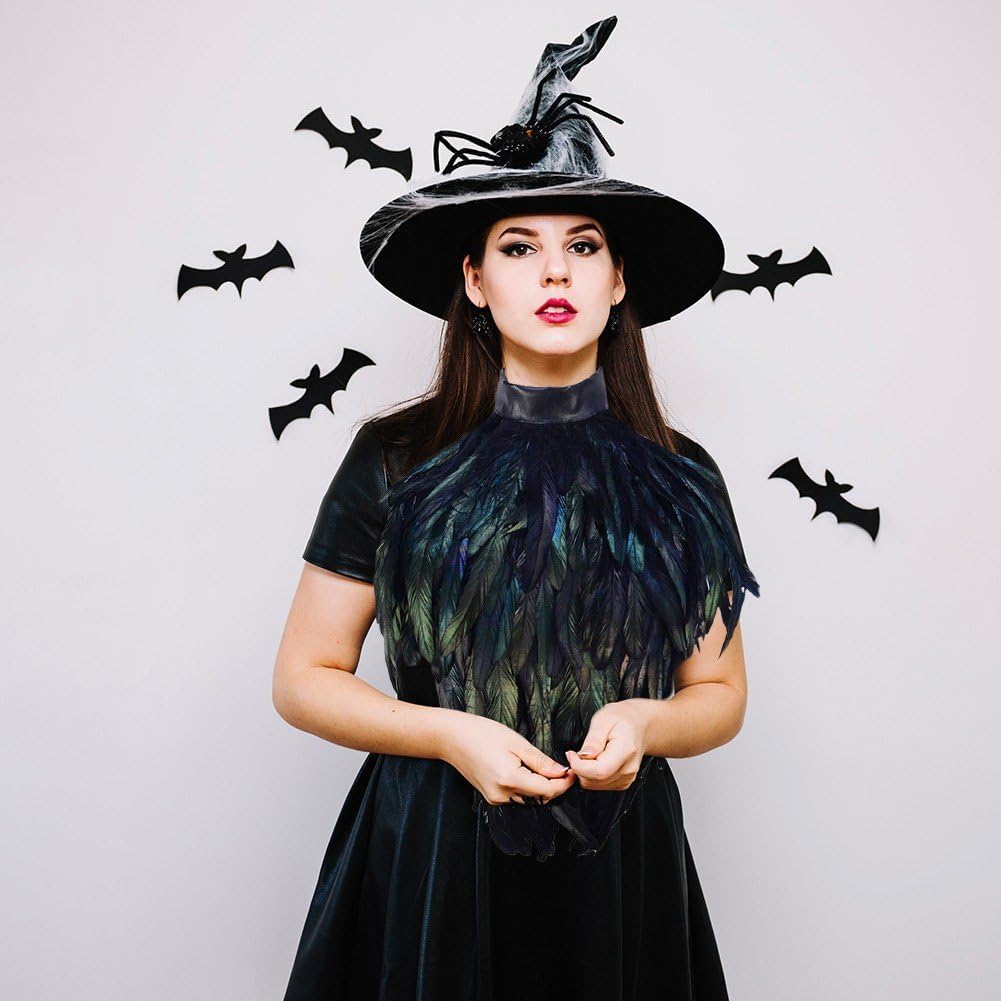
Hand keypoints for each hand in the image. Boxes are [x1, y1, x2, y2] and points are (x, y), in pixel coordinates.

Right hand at [438, 710, 576, 805]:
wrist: (451, 737)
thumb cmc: (482, 733)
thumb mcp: (516, 743)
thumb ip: (540, 761)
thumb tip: (561, 773)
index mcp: (509, 780)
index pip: (547, 791)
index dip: (563, 784)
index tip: (573, 773)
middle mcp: (502, 795)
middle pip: (539, 798)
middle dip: (554, 786)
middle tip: (563, 769)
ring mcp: (494, 798)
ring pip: (528, 799)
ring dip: (540, 788)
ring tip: (545, 768)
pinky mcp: (491, 797)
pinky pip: (516, 796)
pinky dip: (527, 787)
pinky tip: (527, 771)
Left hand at [566, 701, 647, 791]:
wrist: (640, 725)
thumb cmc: (622, 718)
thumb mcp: (603, 720)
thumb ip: (593, 740)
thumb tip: (583, 756)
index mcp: (625, 751)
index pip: (599, 771)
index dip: (579, 766)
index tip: (571, 754)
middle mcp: (628, 769)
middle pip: (594, 781)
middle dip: (579, 768)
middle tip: (577, 752)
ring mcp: (627, 778)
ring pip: (595, 785)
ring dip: (585, 772)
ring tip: (589, 754)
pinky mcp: (623, 782)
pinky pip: (600, 785)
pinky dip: (591, 776)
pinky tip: (595, 761)